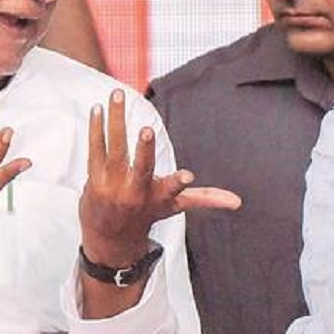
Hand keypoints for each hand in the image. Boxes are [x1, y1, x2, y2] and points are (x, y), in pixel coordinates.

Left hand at [79, 89, 240, 267]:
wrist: (109, 239)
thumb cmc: (147, 215)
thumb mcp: (175, 207)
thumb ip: (206, 199)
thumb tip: (238, 202)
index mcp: (159, 197)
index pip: (172, 190)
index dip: (179, 183)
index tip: (186, 176)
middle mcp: (136, 191)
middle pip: (141, 167)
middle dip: (145, 150)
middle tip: (147, 130)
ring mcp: (113, 184)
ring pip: (115, 148)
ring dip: (116, 121)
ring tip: (117, 94)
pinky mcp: (95, 177)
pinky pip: (96, 149)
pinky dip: (97, 128)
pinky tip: (98, 109)